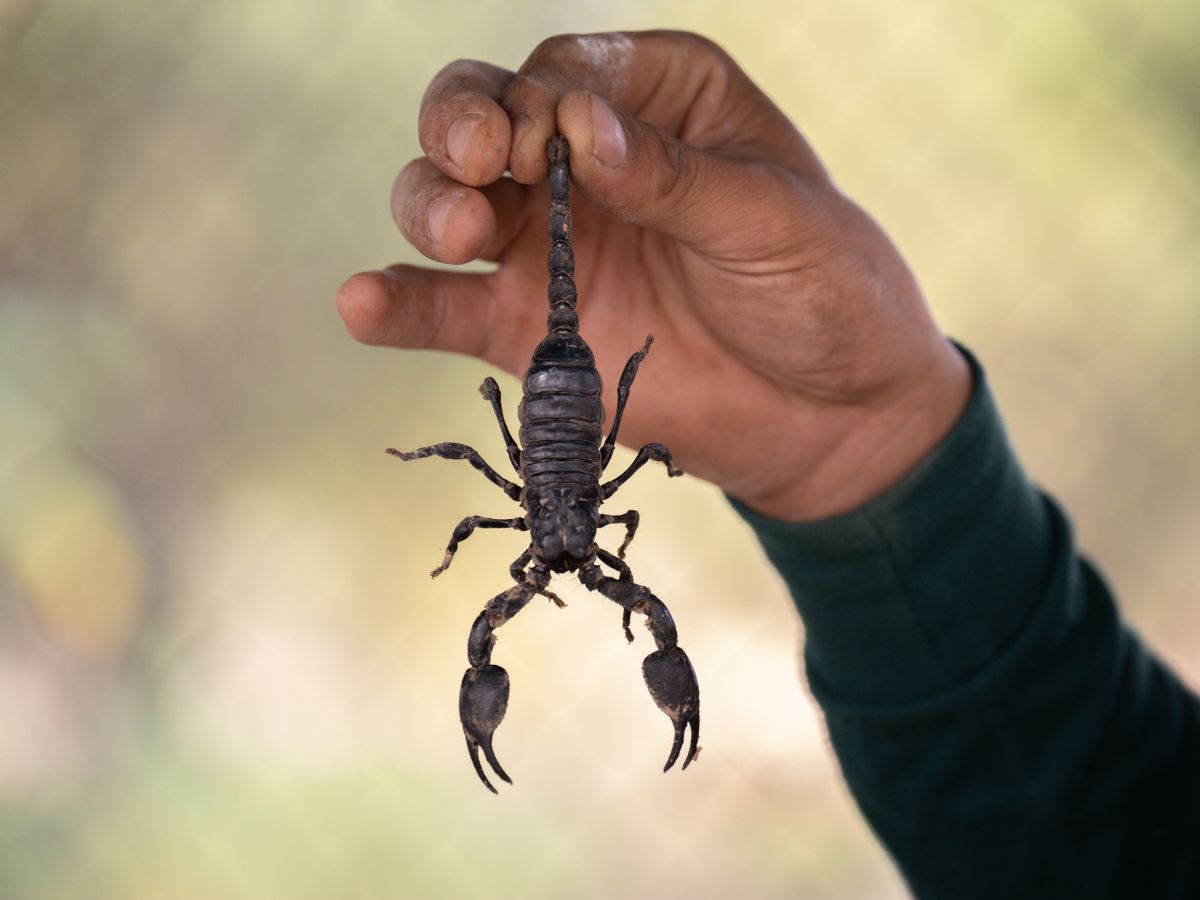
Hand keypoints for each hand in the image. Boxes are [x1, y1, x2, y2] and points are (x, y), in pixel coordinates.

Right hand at [336, 31, 969, 520]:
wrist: (832, 417)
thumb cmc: (825, 292)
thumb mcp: (772, 220)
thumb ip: (673, 177)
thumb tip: (580, 129)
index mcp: (659, 102)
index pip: (566, 71)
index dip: (539, 96)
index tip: (552, 142)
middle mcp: (587, 162)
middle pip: (483, 116)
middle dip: (464, 128)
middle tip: (482, 163)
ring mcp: (549, 246)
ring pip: (447, 200)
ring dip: (429, 203)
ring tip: (459, 233)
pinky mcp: (528, 328)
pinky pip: (444, 309)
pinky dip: (399, 304)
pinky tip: (363, 302)